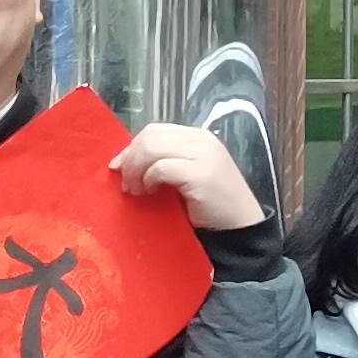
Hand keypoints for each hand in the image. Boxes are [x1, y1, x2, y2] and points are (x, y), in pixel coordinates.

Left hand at [111, 120, 262, 231]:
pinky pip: (161, 168)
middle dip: (130, 159)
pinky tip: (151, 193)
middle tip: (127, 184)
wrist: (238, 227)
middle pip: (150, 136)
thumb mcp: (182, 176)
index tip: (119, 168)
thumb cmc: (207, 205)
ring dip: (136, 170)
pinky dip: (149, 180)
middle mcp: (202, 140)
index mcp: (197, 137)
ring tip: (137, 190)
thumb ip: (161, 162)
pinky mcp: (201, 174)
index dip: (132, 147)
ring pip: (152, 148)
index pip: (155, 130)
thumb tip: (120, 162)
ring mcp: (203, 155)